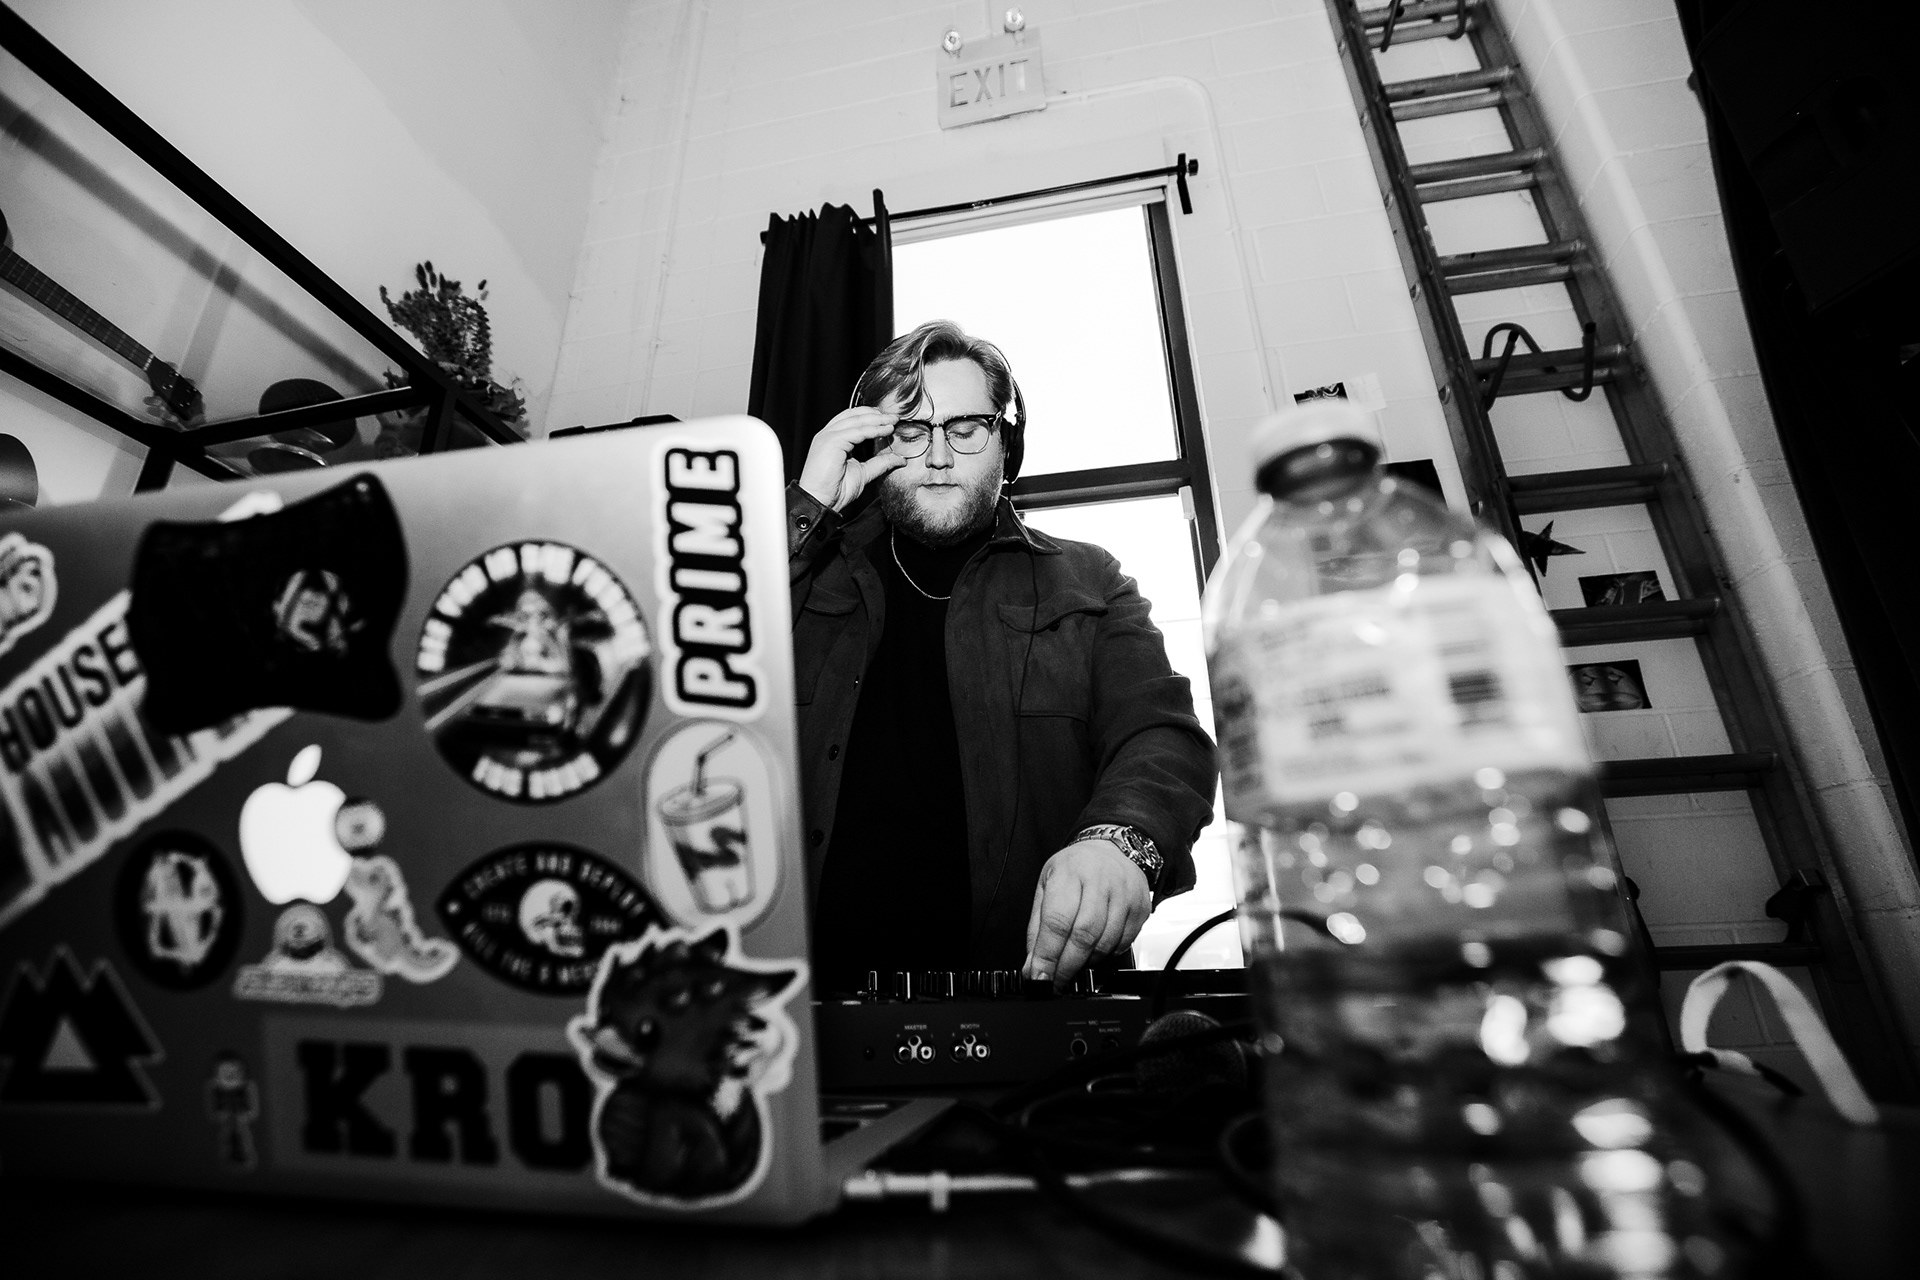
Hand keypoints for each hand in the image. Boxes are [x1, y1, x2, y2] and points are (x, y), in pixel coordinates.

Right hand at [797, 406, 905, 511]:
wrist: (821, 502)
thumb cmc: (835, 491)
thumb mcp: (863, 473)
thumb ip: (879, 463)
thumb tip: (899, 459)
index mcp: (832, 439)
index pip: (852, 419)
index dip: (871, 416)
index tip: (888, 420)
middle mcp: (828, 434)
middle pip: (854, 415)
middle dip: (876, 414)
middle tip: (894, 417)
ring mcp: (828, 436)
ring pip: (856, 420)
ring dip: (877, 419)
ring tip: (893, 421)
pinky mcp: (831, 441)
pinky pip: (857, 431)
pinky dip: (873, 429)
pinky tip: (885, 430)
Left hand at [1022, 839, 1151, 989]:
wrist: (1111, 849)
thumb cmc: (1076, 868)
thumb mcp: (1047, 886)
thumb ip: (1037, 927)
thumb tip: (1033, 964)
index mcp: (1070, 873)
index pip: (1057, 921)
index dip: (1047, 954)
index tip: (1039, 976)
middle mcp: (1099, 881)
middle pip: (1083, 935)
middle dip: (1067, 965)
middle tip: (1055, 980)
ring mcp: (1124, 894)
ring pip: (1105, 943)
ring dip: (1087, 962)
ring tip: (1074, 962)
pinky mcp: (1140, 907)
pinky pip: (1124, 943)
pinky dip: (1107, 955)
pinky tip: (1095, 951)